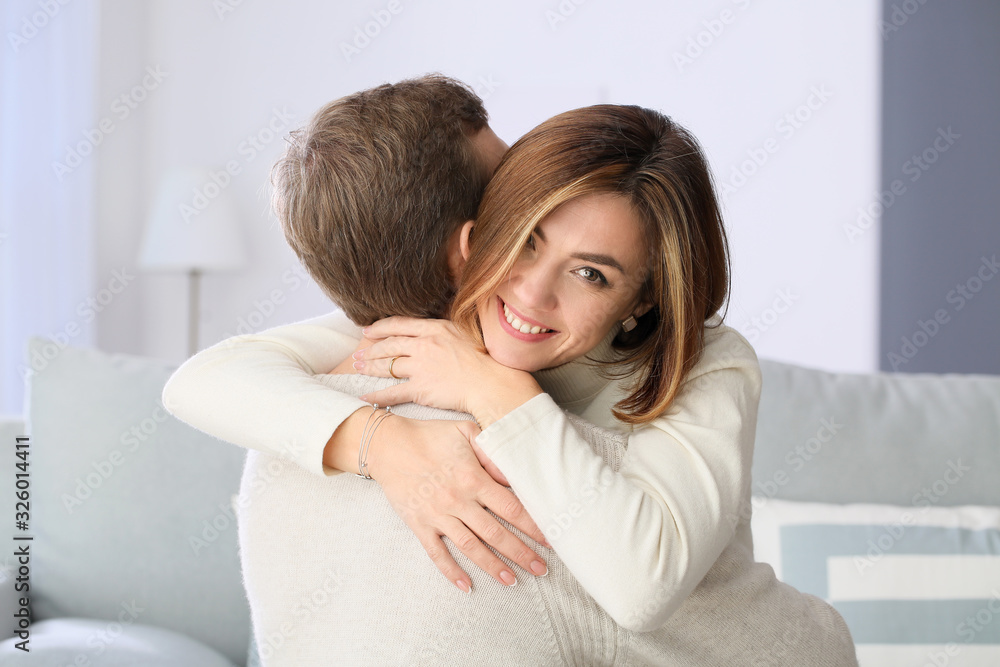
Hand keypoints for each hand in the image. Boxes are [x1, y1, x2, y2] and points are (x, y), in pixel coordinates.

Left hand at [352, 317, 541, 426]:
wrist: (491, 383)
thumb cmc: (485, 360)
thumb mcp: (465, 334)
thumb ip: (445, 331)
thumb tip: (435, 331)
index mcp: (435, 328)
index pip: (400, 324)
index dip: (380, 327)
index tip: (369, 331)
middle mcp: (424, 345)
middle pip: (389, 344)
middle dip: (370, 349)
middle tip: (358, 353)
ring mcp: (420, 367)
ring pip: (387, 366)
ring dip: (370, 367)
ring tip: (358, 368)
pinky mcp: (420, 389)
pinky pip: (392, 392)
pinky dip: (376, 396)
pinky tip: (365, 397)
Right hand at [369, 415, 548, 591]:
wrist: (387, 444)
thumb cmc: (429, 435)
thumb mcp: (465, 431)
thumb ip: (491, 452)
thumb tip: (513, 473)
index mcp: (472, 478)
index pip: (510, 508)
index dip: (532, 525)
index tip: (549, 539)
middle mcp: (458, 500)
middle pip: (495, 533)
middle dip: (521, 553)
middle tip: (541, 569)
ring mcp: (438, 515)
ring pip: (471, 547)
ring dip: (493, 566)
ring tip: (513, 581)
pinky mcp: (419, 524)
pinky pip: (436, 553)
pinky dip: (450, 571)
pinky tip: (466, 586)